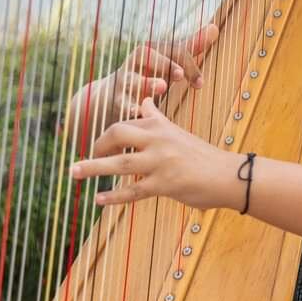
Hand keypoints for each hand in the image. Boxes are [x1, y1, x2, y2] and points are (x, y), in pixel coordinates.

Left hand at [70, 98, 241, 211]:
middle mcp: (158, 140)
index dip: (105, 134)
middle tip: (81, 158)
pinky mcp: (165, 184)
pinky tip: (98, 199)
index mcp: (160, 127)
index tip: (94, 144)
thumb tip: (143, 101)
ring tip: (73, 172)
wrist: (228, 175)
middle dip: (96, 144)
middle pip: (118, 133)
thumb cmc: (201, 156)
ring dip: (93, 167)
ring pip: (121, 162)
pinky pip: (134, 191)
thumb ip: (156, 118)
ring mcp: (161, 162)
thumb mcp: (177, 132)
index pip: (126, 122)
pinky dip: (114, 196)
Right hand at [106, 23, 218, 117]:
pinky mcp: (117, 100)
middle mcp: (135, 62)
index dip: (188, 65)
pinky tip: (138, 113)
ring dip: (147, 82)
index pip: (172, 51)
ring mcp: (125, 81)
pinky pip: (123, 104)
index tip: (200, 84)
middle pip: (149, 58)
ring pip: (134, 79)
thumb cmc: (147, 74)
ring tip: (162, 86)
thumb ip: (191, 46)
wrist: (111, 94)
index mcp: (151, 51)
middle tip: (178, 73)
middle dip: (164, 64)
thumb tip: (215, 27)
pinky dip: (129, 108)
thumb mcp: (168, 60)